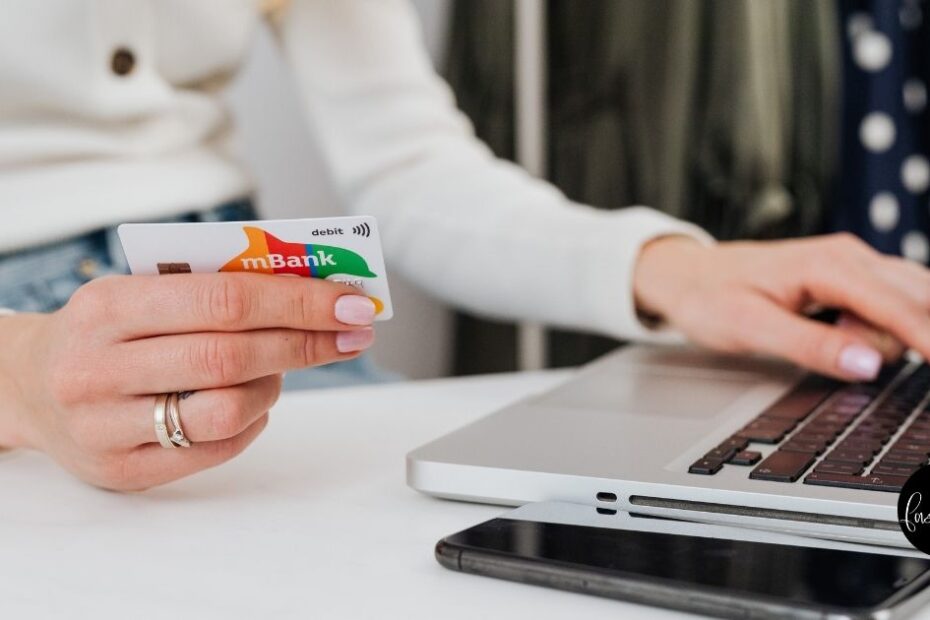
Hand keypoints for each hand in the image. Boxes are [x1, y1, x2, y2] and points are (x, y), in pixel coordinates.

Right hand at [0, 273, 375, 489]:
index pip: (223, 300)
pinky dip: (253, 421)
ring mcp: (107, 425)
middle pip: (230, 355)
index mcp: (108, 306)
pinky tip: (254, 401)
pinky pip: (215, 448)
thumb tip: (309, 288)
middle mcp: (100, 367)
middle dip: (305, 341)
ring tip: (284, 367)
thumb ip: (210, 287)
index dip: (297, 301)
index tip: (349, 302)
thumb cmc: (104, 330)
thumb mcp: (137, 289)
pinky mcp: (123, 470)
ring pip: (226, 408)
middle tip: (351, 332)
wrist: (27, 385)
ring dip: (275, 384)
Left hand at [633, 233, 929, 380]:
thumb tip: (867, 365)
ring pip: (908, 301)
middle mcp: (850, 256)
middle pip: (913, 303)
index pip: (897, 306)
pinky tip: (848, 335)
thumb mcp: (749, 327)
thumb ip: (811, 345)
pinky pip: (893, 299)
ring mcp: (853, 263)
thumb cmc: (709, 297)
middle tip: (841, 352)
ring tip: (825, 336)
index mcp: (827, 266)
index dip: (929, 338)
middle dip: (901, 338)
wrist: (686, 274)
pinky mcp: (852, 275)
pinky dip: (888, 323)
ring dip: (888, 333)